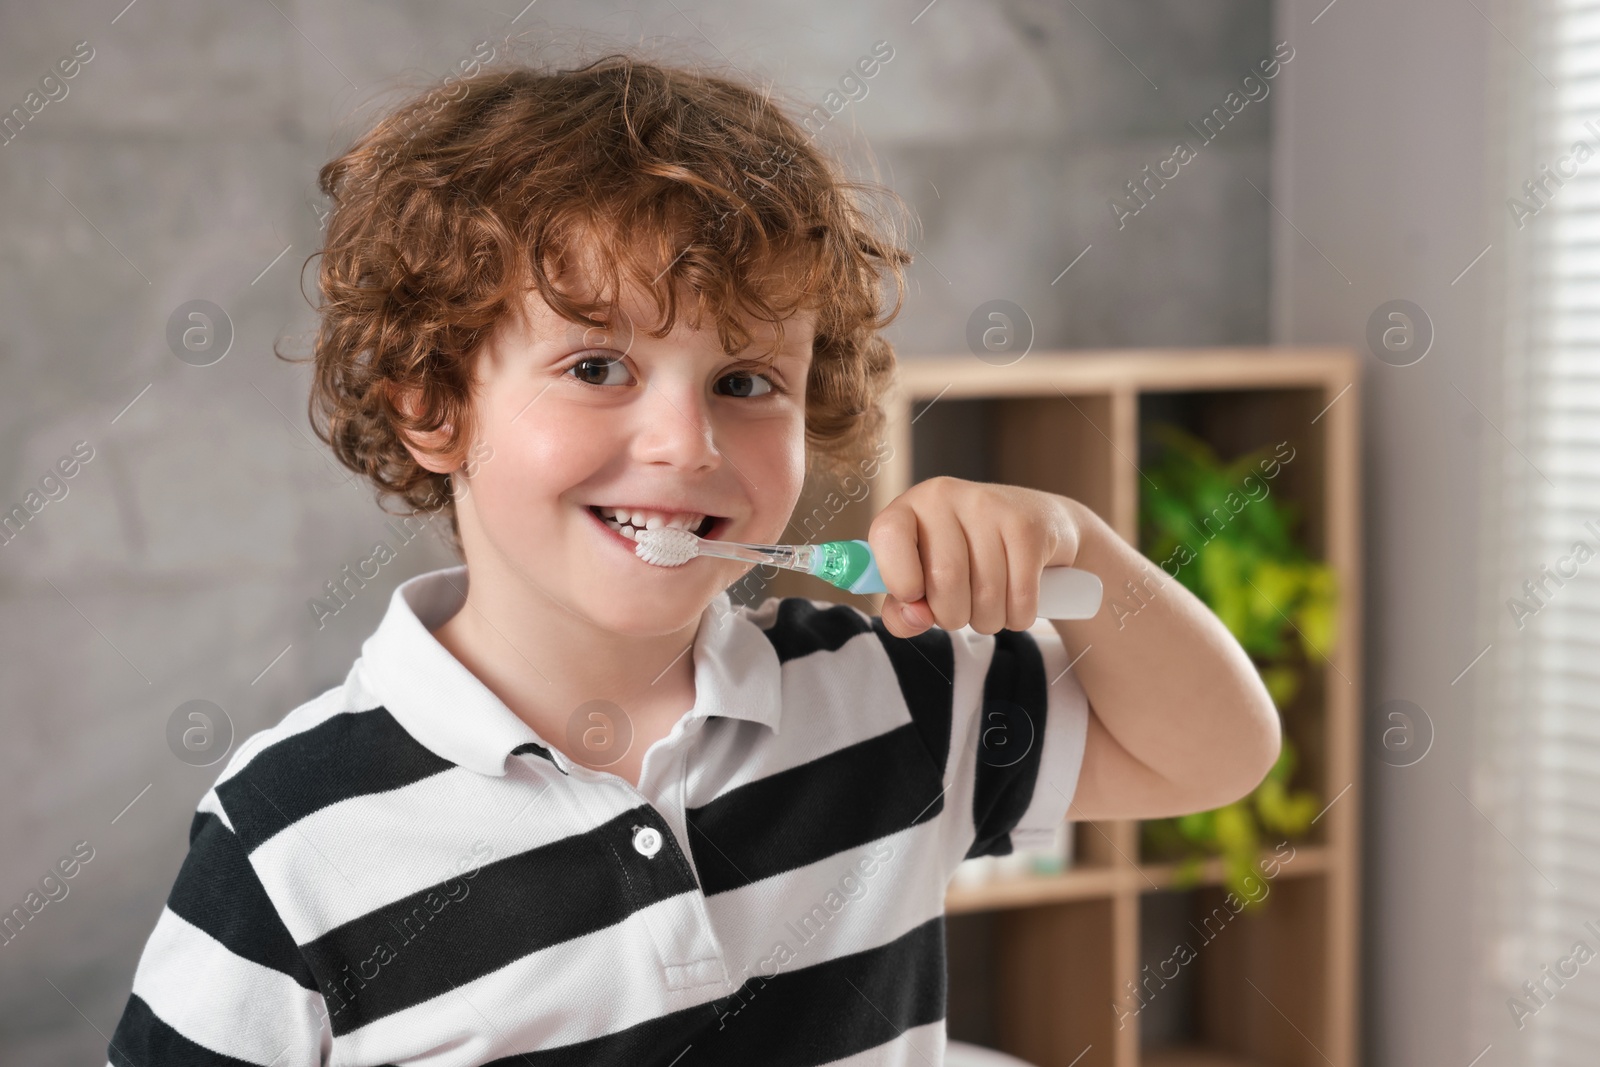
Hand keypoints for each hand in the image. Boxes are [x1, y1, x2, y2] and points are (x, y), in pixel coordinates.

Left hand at [866, 477, 1083, 638]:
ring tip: (988, 604)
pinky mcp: (1028, 527)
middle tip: (958, 610)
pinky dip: (1017, 617)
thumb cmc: (964, 556)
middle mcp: (946, 497)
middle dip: (951, 616)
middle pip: (944, 579)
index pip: (887, 535)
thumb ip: (901, 609)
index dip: (898, 578)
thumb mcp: (923, 576)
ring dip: (987, 620)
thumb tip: (915, 617)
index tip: (913, 597)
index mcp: (910, 506)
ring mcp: (991, 507)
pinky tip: (1014, 601)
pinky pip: (1022, 599)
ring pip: (986, 596)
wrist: (1033, 520)